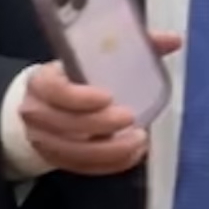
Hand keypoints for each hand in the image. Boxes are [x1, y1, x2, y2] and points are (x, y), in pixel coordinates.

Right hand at [18, 35, 176, 177]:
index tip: (108, 96)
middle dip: (99, 125)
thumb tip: (174, 40)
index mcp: (41, 81)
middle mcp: (35, 112)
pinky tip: (132, 155)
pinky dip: (108, 164)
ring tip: (139, 141)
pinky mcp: (54, 159)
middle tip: (130, 119)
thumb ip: (133, 46)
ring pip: (72, 152)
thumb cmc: (75, 77)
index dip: (79, 97)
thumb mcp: (94, 57)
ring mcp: (42, 140)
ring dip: (108, 150)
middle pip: (64, 125)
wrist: (45, 103)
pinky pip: (81, 168)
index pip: (54, 90)